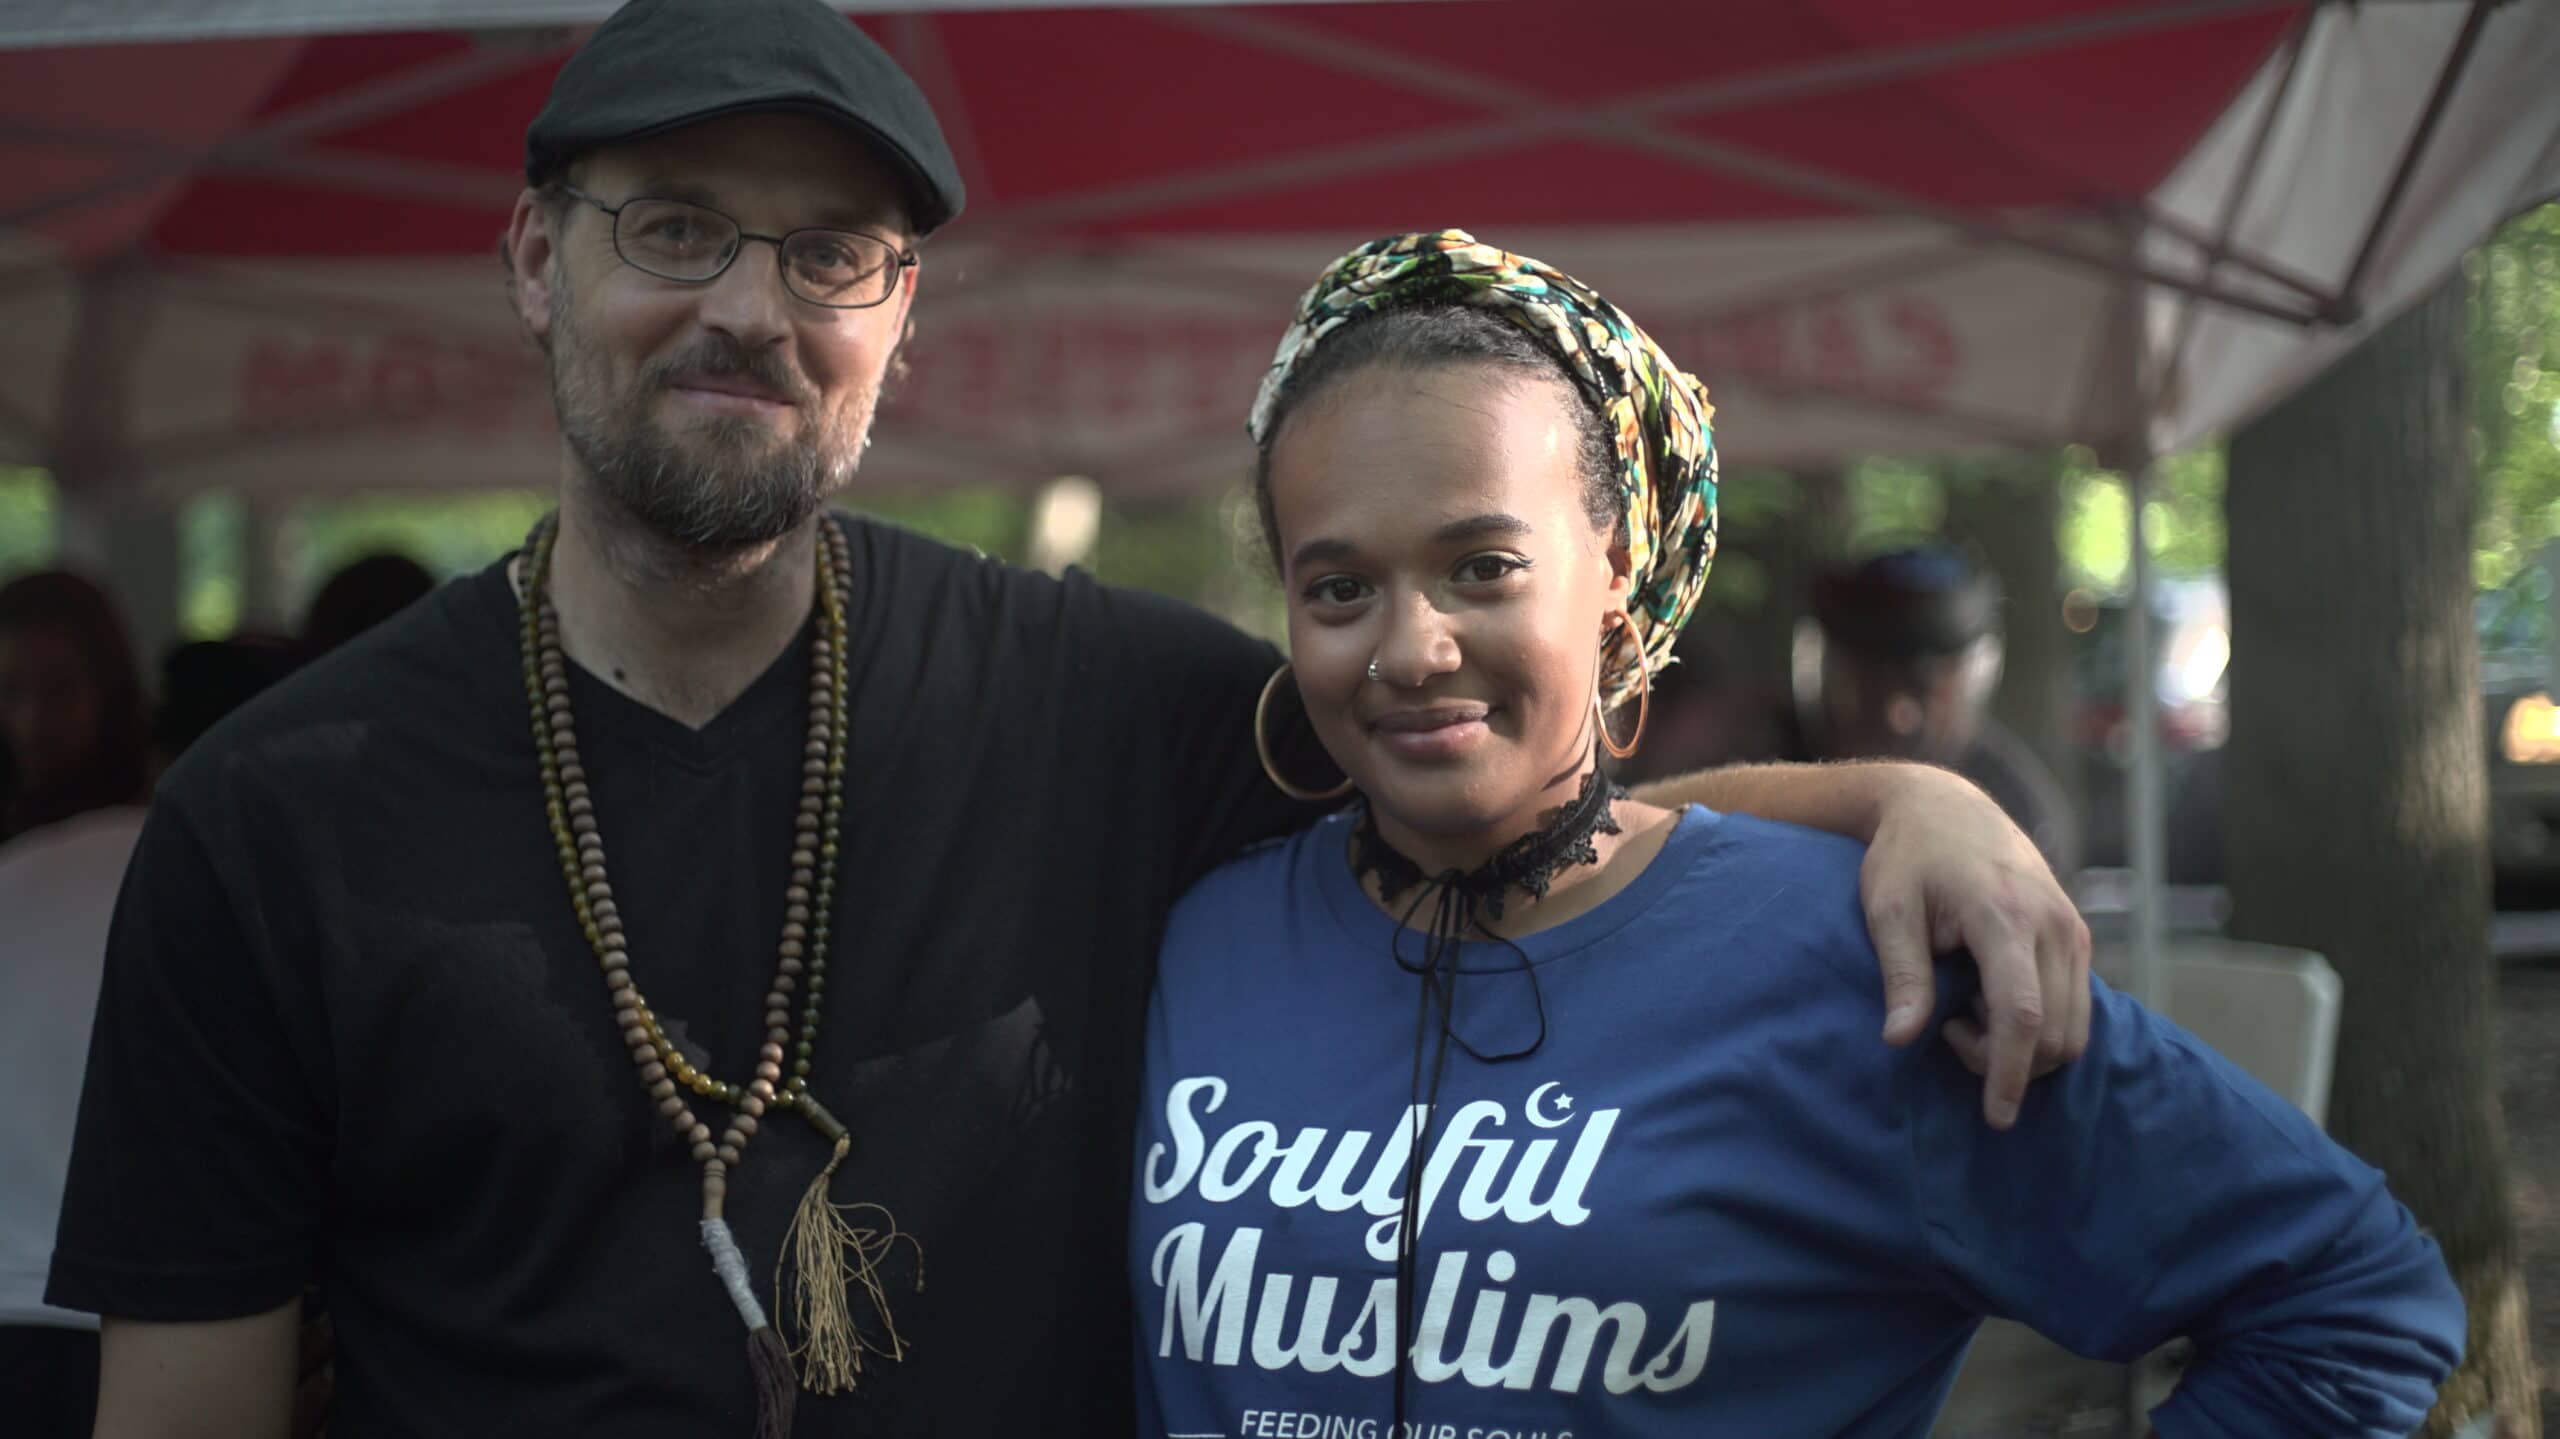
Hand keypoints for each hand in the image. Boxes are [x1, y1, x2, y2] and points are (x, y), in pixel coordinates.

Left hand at [1859, 765, 2091, 1128]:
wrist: (1947, 806)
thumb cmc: (1907, 857)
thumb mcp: (1887, 908)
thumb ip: (1901, 974)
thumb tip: (1900, 1040)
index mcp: (2004, 915)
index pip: (2022, 1013)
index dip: (2009, 1071)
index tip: (1995, 1116)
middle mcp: (2053, 924)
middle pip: (2054, 1032)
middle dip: (2007, 1061)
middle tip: (1949, 1029)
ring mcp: (2073, 929)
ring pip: (2074, 1027)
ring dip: (2025, 1047)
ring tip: (1966, 1012)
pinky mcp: (2077, 936)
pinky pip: (2076, 1006)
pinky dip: (2040, 1025)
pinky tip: (1990, 999)